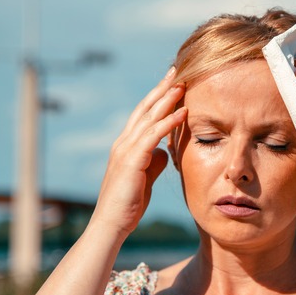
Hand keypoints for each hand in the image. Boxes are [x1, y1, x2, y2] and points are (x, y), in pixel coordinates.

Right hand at [89, 67, 186, 235]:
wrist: (112, 224)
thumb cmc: (128, 204)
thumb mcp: (146, 178)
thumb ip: (154, 162)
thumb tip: (166, 151)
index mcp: (127, 145)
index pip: (144, 114)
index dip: (158, 97)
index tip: (173, 82)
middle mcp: (123, 142)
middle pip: (145, 108)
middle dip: (161, 88)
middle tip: (177, 70)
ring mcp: (125, 149)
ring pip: (148, 117)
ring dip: (167, 98)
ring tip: (183, 83)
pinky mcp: (131, 160)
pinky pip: (152, 135)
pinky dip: (168, 121)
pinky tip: (183, 111)